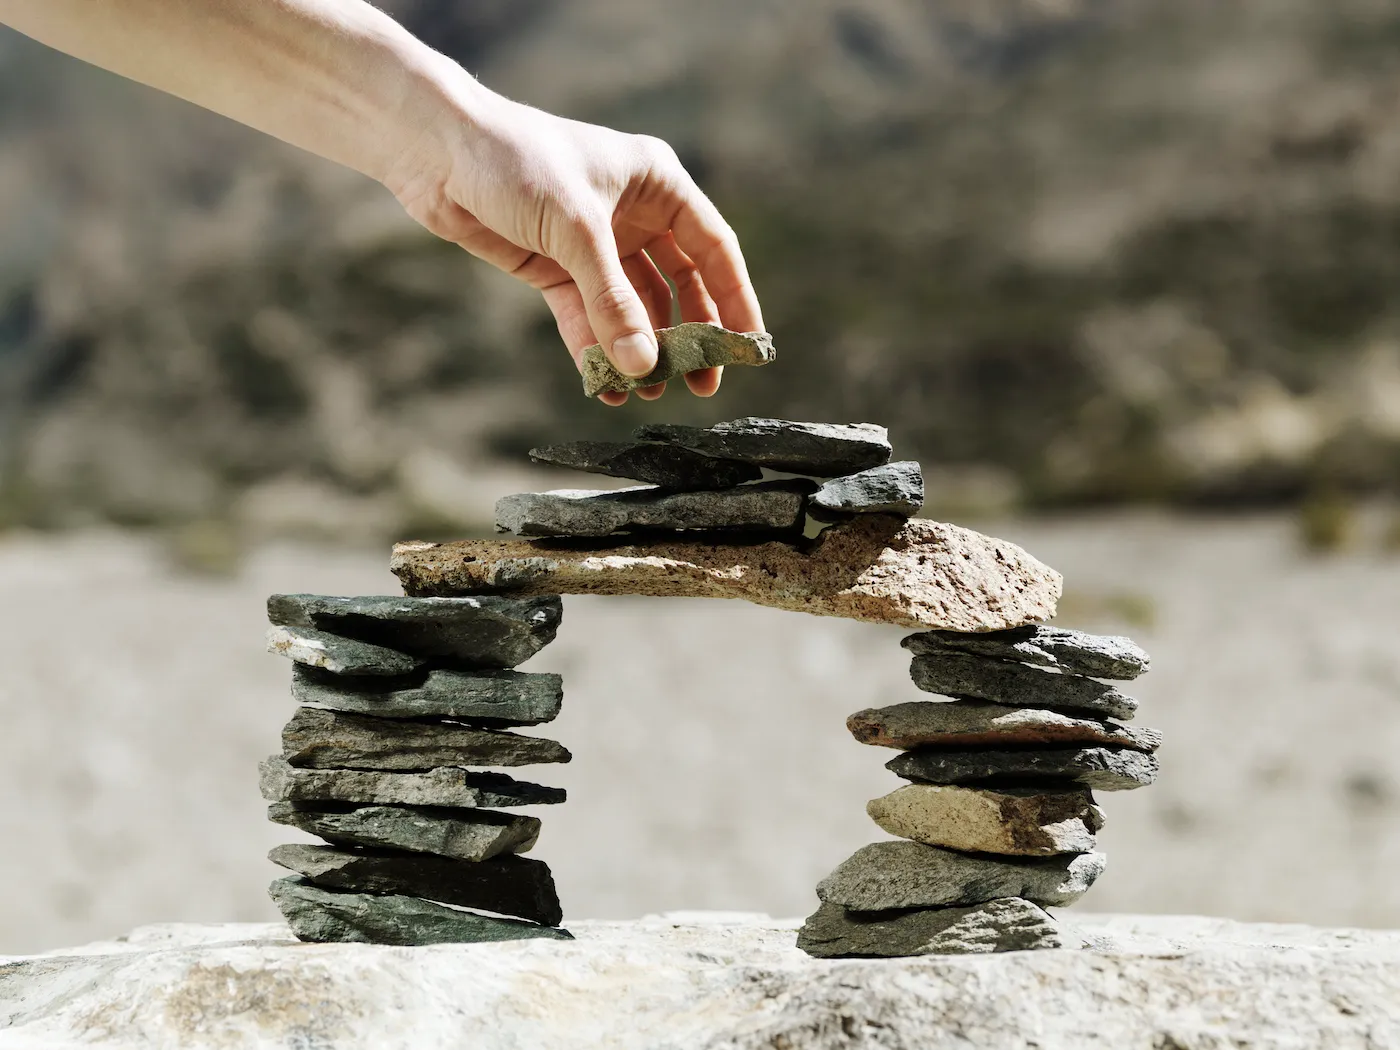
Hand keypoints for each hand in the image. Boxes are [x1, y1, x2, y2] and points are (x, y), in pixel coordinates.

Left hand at [384, 81, 763, 405]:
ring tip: (645, 392)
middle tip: (699, 385)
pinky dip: (596, 348)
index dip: (734, 300)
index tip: (747, 348)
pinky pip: (586, 315)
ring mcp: (594, 244)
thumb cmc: (516, 161)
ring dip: (638, 349)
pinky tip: (603, 383)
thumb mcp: (576, 231)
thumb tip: (644, 365)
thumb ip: (612, 301)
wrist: (435, 150)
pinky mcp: (555, 266)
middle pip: (677, 285)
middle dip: (687, 336)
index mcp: (656, 183)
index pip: (712, 249)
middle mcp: (633, 213)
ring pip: (631, 307)